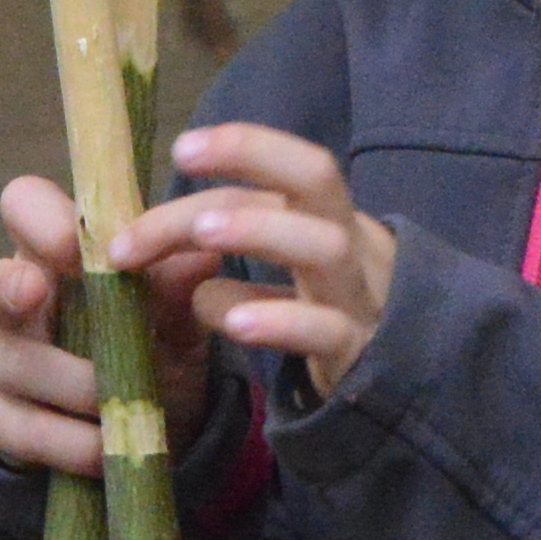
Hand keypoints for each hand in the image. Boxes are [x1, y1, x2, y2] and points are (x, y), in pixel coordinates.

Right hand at [0, 170, 215, 471]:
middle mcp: (13, 299)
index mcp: (54, 252)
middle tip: (41, 291)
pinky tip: (103, 449)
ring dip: (71, 383)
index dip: (39, 218)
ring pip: (13, 363)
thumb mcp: (175, 314)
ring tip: (118, 402)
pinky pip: (21, 429)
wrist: (148, 420)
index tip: (74, 242)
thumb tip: (202, 253)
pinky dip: (67, 441)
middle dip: (12, 287)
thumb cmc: (152, 337)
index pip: (24, 206)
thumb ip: (180, 287)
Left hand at [116, 123, 401, 404]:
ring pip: (324, 248)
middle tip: (182, 156)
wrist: (392, 393)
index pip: (286, 170)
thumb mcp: (271, 280)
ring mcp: (359, 298)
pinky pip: (325, 331)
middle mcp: (352, 244)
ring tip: (201, 232)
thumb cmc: (320, 323)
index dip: (236, 149)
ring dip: (259, 230)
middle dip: (252, 154)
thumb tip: (149, 243)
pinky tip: (235, 322)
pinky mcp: (356, 356)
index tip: (179, 146)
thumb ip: (213, 259)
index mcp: (331, 219)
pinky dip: (280, 322)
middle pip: (316, 177)